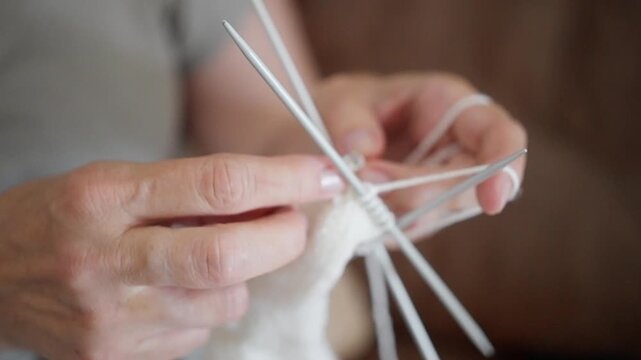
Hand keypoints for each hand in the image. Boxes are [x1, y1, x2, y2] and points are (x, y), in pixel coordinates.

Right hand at [0, 154, 341, 358]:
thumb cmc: (62, 216)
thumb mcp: (116, 180)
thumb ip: (192, 190)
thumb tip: (277, 199)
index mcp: (103, 197)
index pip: (217, 186)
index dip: (284, 180)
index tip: (323, 176)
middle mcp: (104, 261)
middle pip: (227, 258)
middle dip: (283, 238)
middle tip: (295, 223)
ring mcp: (110, 321)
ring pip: (224, 302)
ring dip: (241, 277)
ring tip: (209, 257)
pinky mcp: (116, 359)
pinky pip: (198, 333)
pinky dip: (206, 308)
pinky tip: (173, 292)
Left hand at [315, 72, 526, 220]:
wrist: (319, 139)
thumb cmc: (343, 108)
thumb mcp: (338, 100)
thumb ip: (349, 120)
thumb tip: (364, 150)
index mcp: (449, 105)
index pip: (499, 135)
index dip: (504, 168)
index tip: (492, 202)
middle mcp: (454, 148)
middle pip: (470, 186)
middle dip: (424, 194)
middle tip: (368, 185)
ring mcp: (438, 185)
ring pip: (439, 213)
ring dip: (396, 211)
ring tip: (352, 188)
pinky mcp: (418, 212)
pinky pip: (410, 228)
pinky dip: (382, 223)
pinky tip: (356, 204)